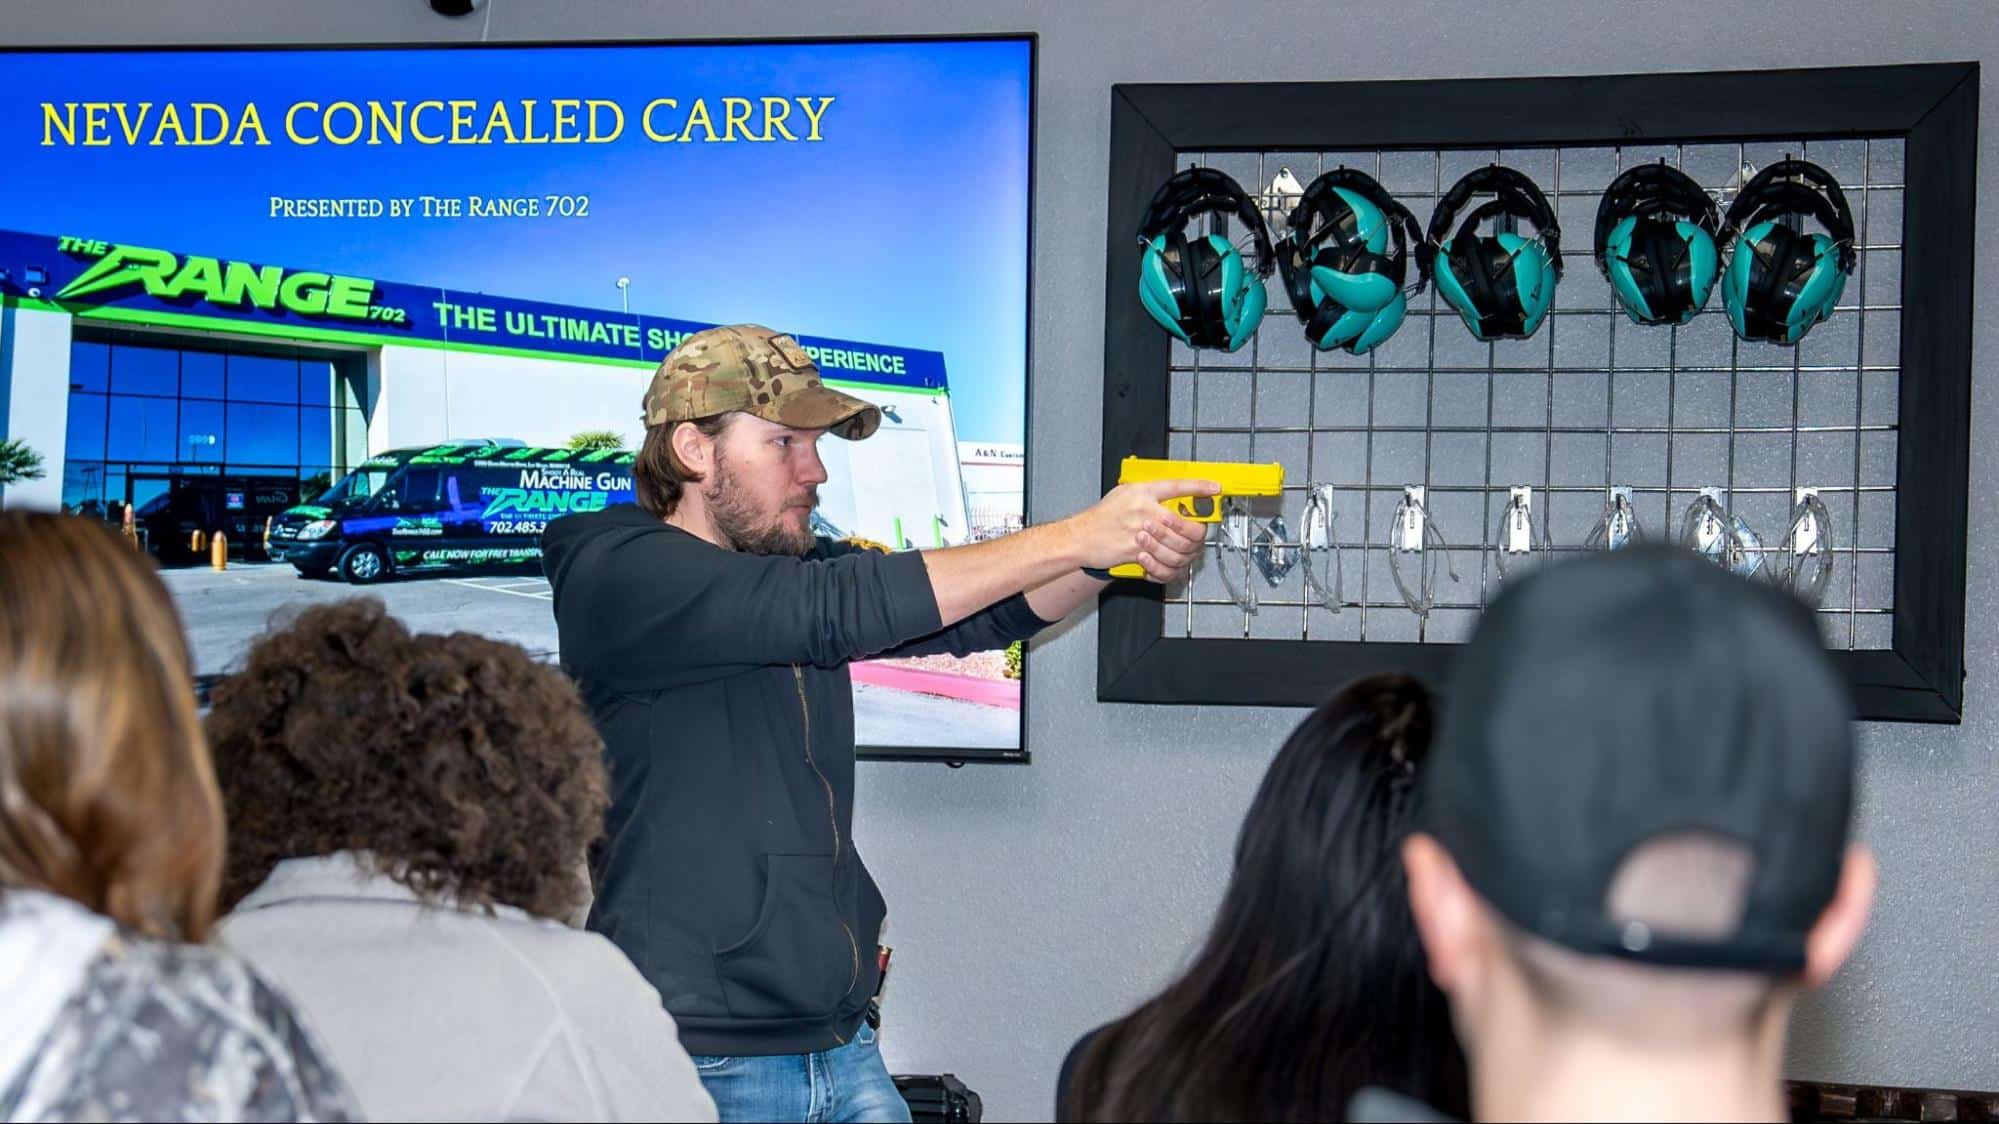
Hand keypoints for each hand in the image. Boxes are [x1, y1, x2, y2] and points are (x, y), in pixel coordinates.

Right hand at [1069, 479, 1215, 582]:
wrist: (1081, 537)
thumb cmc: (1101, 517)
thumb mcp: (1124, 493)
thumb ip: (1149, 494)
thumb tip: (1173, 497)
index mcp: (1142, 492)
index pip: (1177, 486)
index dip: (1199, 486)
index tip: (1214, 488)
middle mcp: (1144, 511)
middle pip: (1185, 524)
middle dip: (1197, 532)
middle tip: (1198, 532)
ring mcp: (1141, 533)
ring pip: (1178, 548)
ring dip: (1182, 552)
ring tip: (1179, 549)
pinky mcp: (1136, 553)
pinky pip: (1162, 564)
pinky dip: (1166, 567)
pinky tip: (1165, 562)